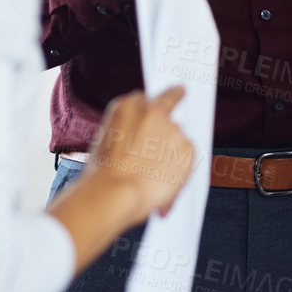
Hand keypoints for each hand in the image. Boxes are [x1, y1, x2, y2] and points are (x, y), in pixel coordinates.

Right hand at [88, 86, 195, 220]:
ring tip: (149, 176)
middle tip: (164, 140)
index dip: (154, 108)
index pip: (147, 98)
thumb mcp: (106, 141)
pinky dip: (179, 168)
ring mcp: (172, 128)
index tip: (166, 103)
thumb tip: (142, 139)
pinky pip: (186, 157)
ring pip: (176, 139)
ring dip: (169, 153)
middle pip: (166, 113)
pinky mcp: (187, 147)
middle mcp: (152, 110)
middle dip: (165, 129)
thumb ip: (129, 131)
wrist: (115, 193)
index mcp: (128, 105)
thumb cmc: (104, 174)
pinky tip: (161, 180)